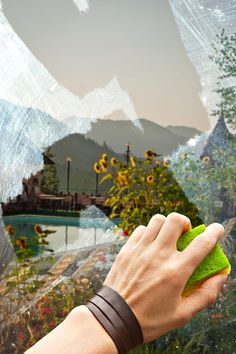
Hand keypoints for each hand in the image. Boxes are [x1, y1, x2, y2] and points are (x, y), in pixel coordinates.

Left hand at [104, 212, 226, 342]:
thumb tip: (220, 276)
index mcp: (176, 271)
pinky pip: (141, 229)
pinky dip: (149, 232)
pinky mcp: (127, 249)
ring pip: (157, 220)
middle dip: (186, 223)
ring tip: (168, 237)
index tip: (218, 228)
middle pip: (176, 221)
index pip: (202, 244)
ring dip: (167, 225)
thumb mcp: (183, 314)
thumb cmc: (151, 319)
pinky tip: (150, 244)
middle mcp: (159, 255)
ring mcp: (141, 250)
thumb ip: (206, 294)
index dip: (214, 233)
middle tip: (185, 235)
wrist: (115, 318)